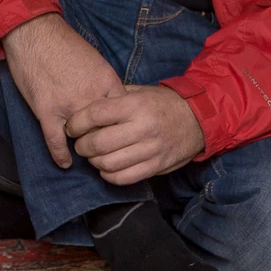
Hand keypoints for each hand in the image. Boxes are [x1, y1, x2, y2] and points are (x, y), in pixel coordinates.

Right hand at [1, 13, 124, 167]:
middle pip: (107, 128)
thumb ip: (105, 83)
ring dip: (86, 147)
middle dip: (108, 139)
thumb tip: (113, 100)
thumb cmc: (65, 44)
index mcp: (107, 81)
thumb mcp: (96, 60)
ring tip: (88, 154)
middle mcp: (91, 96)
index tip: (122, 133)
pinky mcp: (46, 111)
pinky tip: (65, 163)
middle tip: (108, 149)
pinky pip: (55, 141)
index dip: (124, 125)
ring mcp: (69, 106)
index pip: (124, 112)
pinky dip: (61, 155)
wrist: (36, 34)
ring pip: (84, 137)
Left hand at [65, 84, 204, 184]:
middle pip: (97, 143)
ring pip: (107, 164)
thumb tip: (85, 107)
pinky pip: (122, 178)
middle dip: (81, 145)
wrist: (199, 119)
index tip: (72, 126)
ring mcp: (150, 150)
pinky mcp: (156, 167)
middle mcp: (142, 128)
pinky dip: (108, 174)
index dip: (77, 123)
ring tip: (93, 155)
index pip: (95, 115)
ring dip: (93, 161)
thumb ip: (115, 97)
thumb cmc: (164, 104)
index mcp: (136, 106)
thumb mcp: (141, 92)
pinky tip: (107, 167)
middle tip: (80, 143)